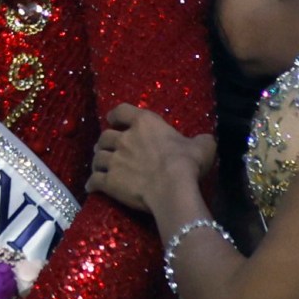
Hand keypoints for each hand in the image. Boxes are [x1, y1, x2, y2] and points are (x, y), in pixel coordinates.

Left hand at [90, 103, 215, 230]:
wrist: (173, 188)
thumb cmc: (187, 163)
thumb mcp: (202, 146)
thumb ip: (201, 141)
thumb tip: (206, 140)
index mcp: (145, 123)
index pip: (121, 111)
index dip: (115, 115)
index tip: (113, 120)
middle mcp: (125, 138)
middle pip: (105, 136)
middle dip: (104, 142)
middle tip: (109, 149)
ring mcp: (115, 160)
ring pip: (97, 157)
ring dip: (97, 161)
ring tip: (100, 167)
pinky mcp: (109, 181)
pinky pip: (94, 181)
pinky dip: (92, 184)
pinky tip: (92, 188)